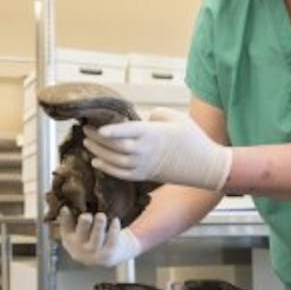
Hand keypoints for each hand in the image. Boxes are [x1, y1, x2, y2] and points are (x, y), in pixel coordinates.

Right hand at [56, 209, 141, 266]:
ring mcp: (94, 252)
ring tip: (101, 216)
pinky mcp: (108, 253)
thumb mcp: (76, 232)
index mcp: (69, 239)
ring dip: (98, 227)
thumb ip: (72, 219)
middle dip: (83, 225)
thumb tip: (68, 202)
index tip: (66, 208)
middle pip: (81, 235)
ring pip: (96, 239)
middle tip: (86, 216)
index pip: (65, 228)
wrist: (104, 258)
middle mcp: (80, 247)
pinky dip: (113, 230)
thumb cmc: (88, 238)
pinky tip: (115, 220)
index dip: (65, 218)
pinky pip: (111, 241)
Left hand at [84, 107, 231, 191]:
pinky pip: (121, 174)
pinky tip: (96, 162)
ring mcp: (145, 165)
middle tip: (85, 130)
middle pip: (116, 146)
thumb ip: (157, 114)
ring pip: (115, 161)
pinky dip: (107, 168)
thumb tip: (144, 118)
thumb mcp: (178, 118)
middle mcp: (146, 151)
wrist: (205, 166)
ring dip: (99, 152)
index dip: (112, 131)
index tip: (98, 128)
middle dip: (98, 139)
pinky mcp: (145, 175)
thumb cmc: (194, 139)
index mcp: (154, 134)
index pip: (128, 131)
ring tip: (87, 144)